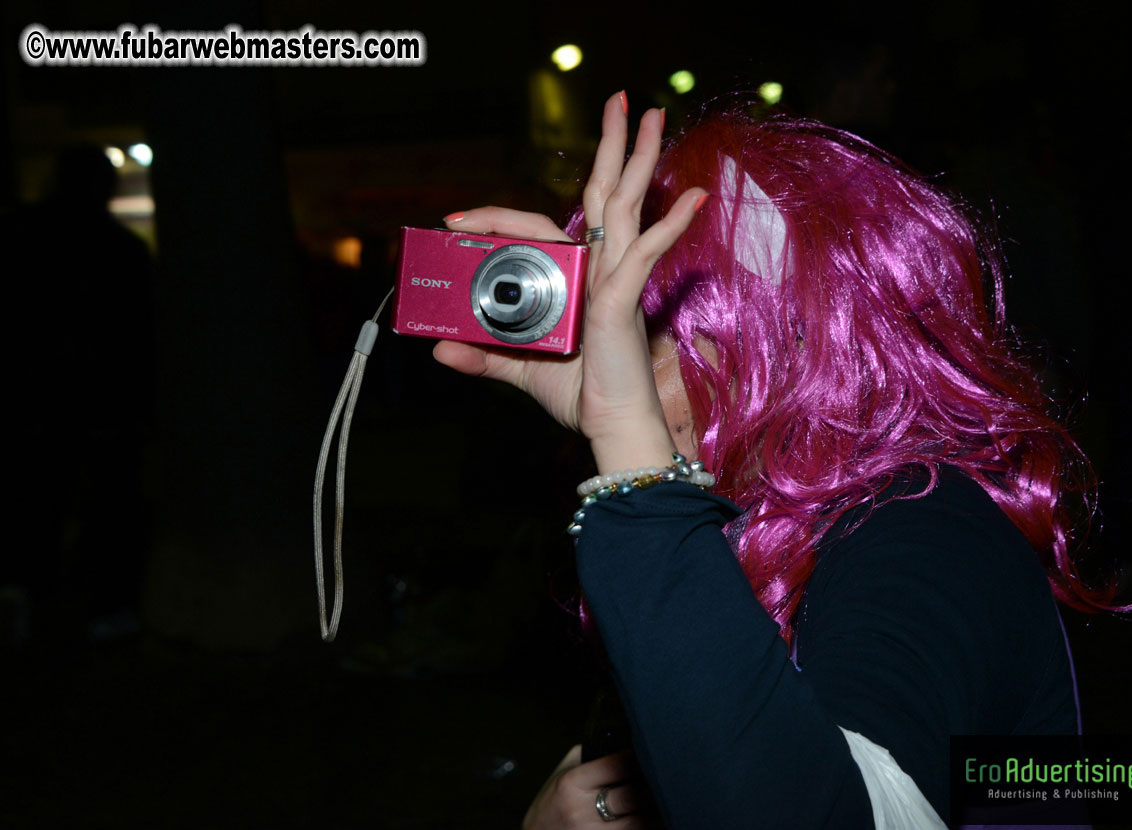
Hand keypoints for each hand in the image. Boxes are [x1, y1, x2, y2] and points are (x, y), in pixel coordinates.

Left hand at [433, 92, 707, 472]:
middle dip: (610, 146)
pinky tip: (691, 196)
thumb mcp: (519, 368)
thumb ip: (483, 356)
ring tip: (648, 114)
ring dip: (636, 157)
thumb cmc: (579, 394)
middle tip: (618, 99)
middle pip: (603, 193)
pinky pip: (644, 251)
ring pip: (625, 205)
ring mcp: (615, 277)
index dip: (495, 216)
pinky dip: (668, 225)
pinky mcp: (624, 296)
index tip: (454, 219)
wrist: (612, 426)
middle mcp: (598, 268)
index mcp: (575, 277)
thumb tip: (438, 350)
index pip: (538, 227)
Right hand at [522, 745, 659, 829]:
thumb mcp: (560, 774)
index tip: (652, 754)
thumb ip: (591, 756)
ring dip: (660, 812)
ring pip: (642, 824)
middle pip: (636, 795)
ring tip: (670, 800)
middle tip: (670, 776)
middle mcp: (583, 811)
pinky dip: (651, 829)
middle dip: (656, 785)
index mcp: (572, 784)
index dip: (642, 758)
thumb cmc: (550, 807)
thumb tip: (624, 743)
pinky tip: (658, 821)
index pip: (620, 764)